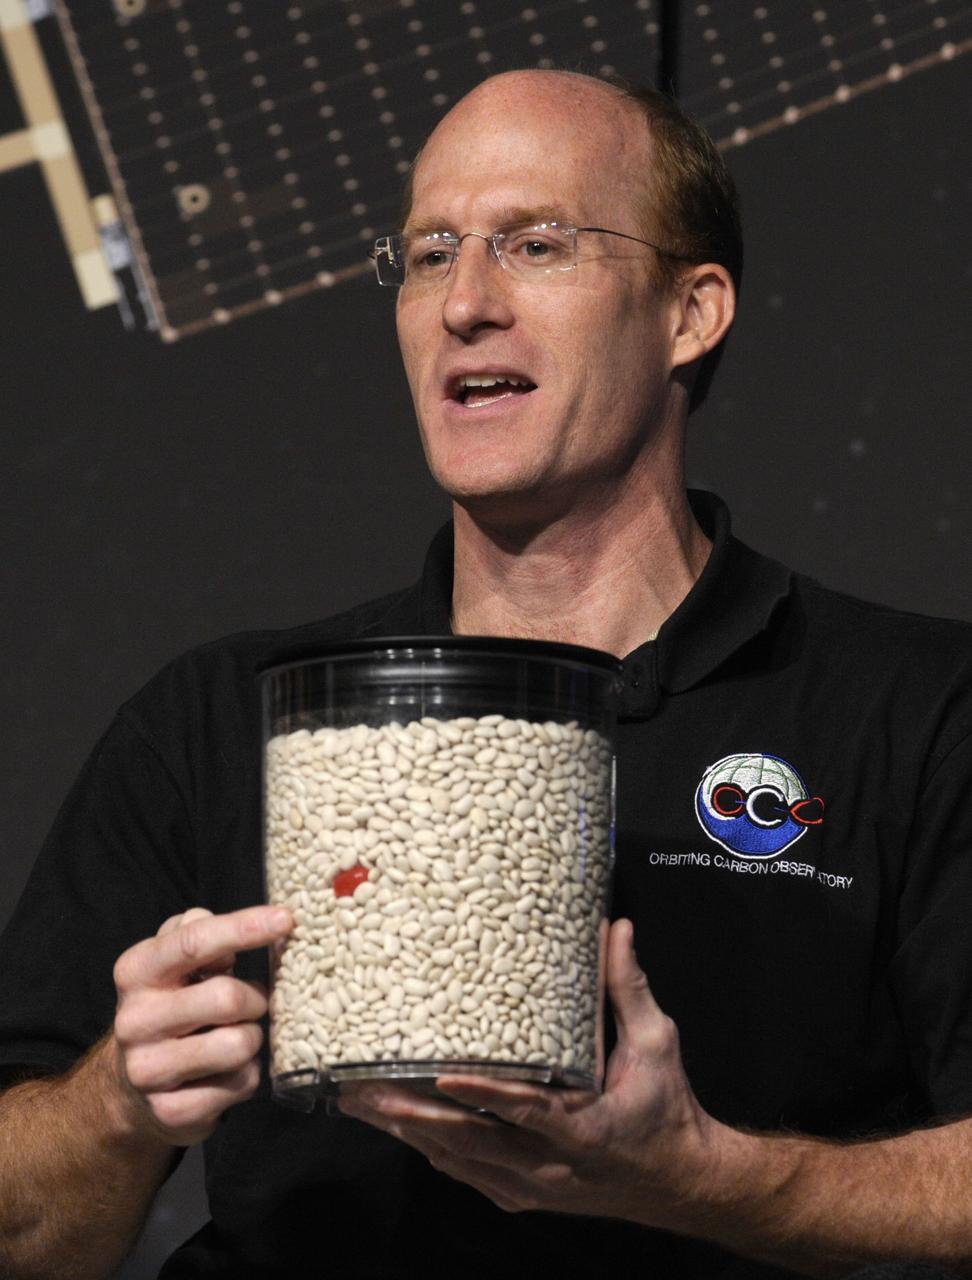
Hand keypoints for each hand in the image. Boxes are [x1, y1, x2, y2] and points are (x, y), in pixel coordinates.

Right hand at [112, 905, 292, 1146]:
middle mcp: (134, 1020)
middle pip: (226, 997)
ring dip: (254, 1038)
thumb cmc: (170, 1007)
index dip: (244, 927)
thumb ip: (197, 932)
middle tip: (254, 1002)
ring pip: (239, 1044)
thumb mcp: (173, 962)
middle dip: (255, 998)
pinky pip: (241, 1084)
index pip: (195, 941)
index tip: (285, 918)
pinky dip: (248, 1074)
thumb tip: (229, 920)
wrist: (131, 1085)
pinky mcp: (170, 1111)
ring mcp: (148, 1070)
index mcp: (136, 972)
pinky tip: (228, 1071)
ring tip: (238, 1036)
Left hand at [338, 919, 718, 1228]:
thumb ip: (628, 989)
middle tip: (368, 1088)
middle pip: (473, 1143)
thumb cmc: (666, 1110)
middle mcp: (552, 1166)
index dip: (485, 1096)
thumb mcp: (657, 1045)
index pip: (529, 1112)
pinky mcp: (522, 1194)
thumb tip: (615, 929)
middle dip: (416, 1116)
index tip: (444, 1075)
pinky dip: (430, 1148)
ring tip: (362, 1104)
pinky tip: (397, 1126)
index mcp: (586, 1130)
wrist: (678, 1181)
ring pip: (459, 1161)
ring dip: (409, 1132)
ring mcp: (532, 1186)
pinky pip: (466, 1172)